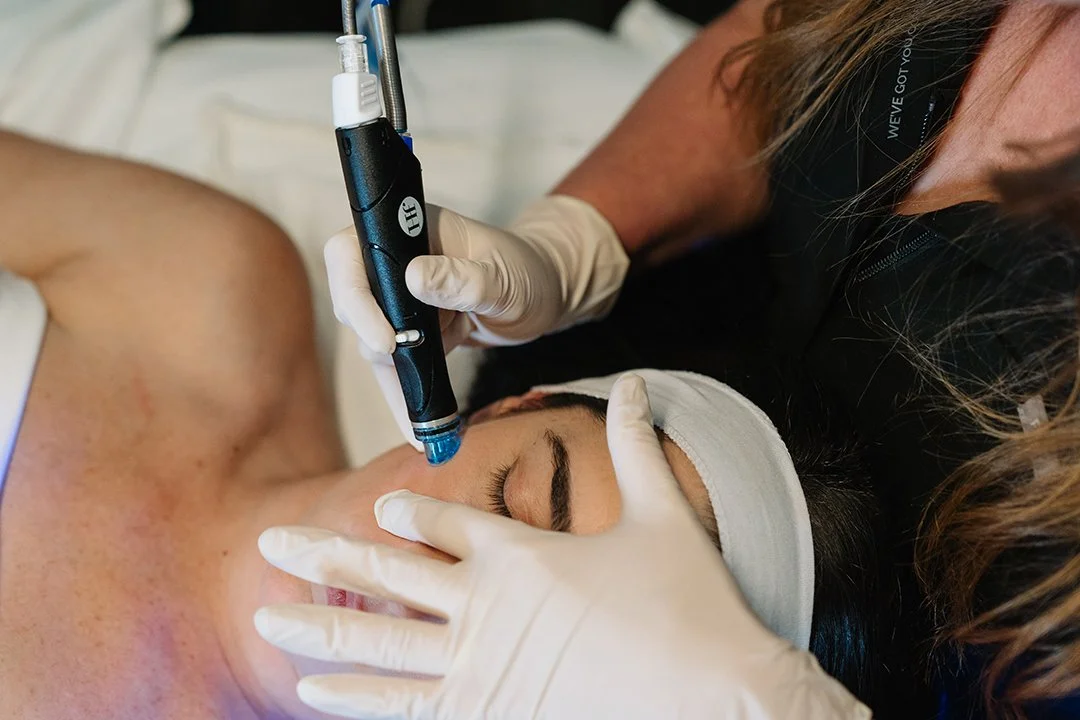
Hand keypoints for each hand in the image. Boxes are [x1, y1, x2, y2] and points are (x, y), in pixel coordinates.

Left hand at [254, 375, 869, 719]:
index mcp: (521, 553)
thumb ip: (636, 444)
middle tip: (268, 542)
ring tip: (267, 617)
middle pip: (386, 575)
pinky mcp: (487, 715)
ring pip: (379, 643)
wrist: (718, 694)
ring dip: (319, 630)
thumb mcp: (662, 514)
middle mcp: (486, 606)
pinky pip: (404, 708)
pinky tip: (313, 694)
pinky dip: (357, 701)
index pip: (446, 522)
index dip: (407, 515)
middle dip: (322, 556)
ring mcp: (480, 666)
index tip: (375, 510)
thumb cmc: (691, 604)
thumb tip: (636, 381)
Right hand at [324, 196, 628, 448]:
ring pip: (371, 338)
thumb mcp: (504, 277)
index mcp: (408, 229)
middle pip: (352, 298)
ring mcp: (399, 298)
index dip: (355, 294)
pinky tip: (417, 428)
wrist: (545, 296)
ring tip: (420, 418)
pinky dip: (405, 393)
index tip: (387, 339)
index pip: (351, 251)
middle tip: (404, 368)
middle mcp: (394, 260)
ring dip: (392, 375)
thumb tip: (415, 278)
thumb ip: (465, 278)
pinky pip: (395, 365)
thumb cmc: (528, 273)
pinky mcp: (410, 332)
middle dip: (372, 338)